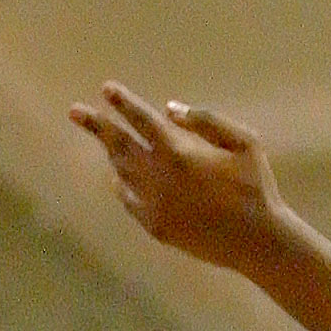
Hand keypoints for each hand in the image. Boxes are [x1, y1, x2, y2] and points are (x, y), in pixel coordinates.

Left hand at [71, 85, 287, 271]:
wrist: (256, 242)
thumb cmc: (255, 187)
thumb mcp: (244, 142)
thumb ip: (206, 120)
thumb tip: (169, 109)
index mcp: (178, 152)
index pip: (142, 120)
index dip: (123, 103)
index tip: (106, 89)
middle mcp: (158, 176)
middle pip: (119, 145)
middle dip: (96, 125)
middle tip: (74, 112)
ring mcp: (153, 204)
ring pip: (122, 172)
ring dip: (112, 153)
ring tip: (105, 139)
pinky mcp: (155, 227)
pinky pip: (128, 200)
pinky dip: (121, 185)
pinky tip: (118, 177)